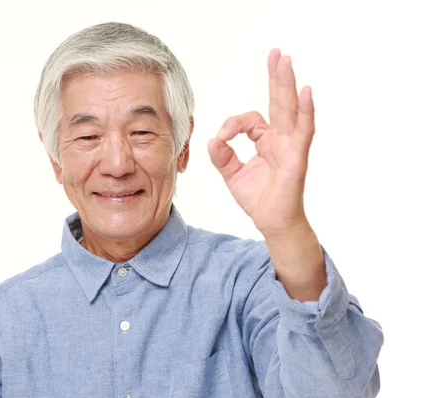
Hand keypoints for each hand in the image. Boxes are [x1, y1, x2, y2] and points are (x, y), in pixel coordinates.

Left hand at [208, 49, 314, 236]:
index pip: (249, 119)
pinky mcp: (297, 157)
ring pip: (290, 109)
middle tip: (276, 53)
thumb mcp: (232, 174)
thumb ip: (222, 156)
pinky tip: (306, 92)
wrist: (272, 222)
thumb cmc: (258, 199)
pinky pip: (303, 130)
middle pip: (277, 101)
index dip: (232, 124)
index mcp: (265, 140)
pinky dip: (306, 111)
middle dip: (276, 77)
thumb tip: (211, 140)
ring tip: (286, 61)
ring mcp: (291, 145)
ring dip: (287, 84)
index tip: (221, 138)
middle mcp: (280, 138)